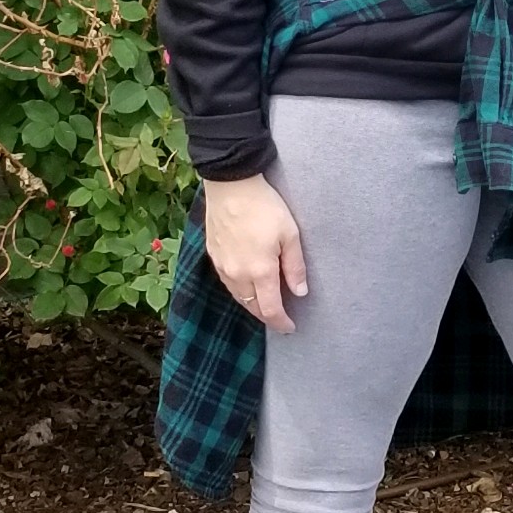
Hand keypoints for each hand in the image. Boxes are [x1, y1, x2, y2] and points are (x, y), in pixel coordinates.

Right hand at [203, 172, 307, 333]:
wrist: (231, 185)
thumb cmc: (264, 206)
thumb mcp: (290, 234)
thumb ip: (295, 267)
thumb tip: (299, 293)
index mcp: (260, 272)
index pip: (271, 309)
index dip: (281, 323)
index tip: (290, 328)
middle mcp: (238, 275)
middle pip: (252, 307)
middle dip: (267, 316)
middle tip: (280, 317)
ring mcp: (223, 266)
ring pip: (238, 297)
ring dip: (252, 304)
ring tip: (265, 303)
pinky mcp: (213, 255)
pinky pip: (227, 282)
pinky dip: (239, 290)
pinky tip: (247, 284)